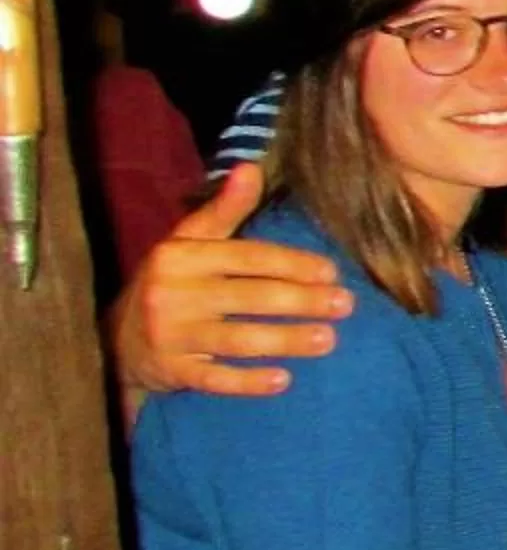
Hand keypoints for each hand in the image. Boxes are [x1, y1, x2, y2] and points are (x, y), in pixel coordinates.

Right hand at [109, 164, 349, 401]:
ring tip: (328, 340)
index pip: (246, 258)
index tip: (332, 272)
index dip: (292, 264)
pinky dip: (248, 382)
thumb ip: (224, 209)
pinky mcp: (169, 370)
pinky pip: (214, 379)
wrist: (118, 335)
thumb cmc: (172, 281)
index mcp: (181, 256)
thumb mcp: (190, 240)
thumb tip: (250, 167)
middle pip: (248, 297)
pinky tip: (283, 380)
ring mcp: (169, 335)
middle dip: (301, 302)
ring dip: (285, 341)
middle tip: (345, 306)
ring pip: (236, 339)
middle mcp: (172, 294)